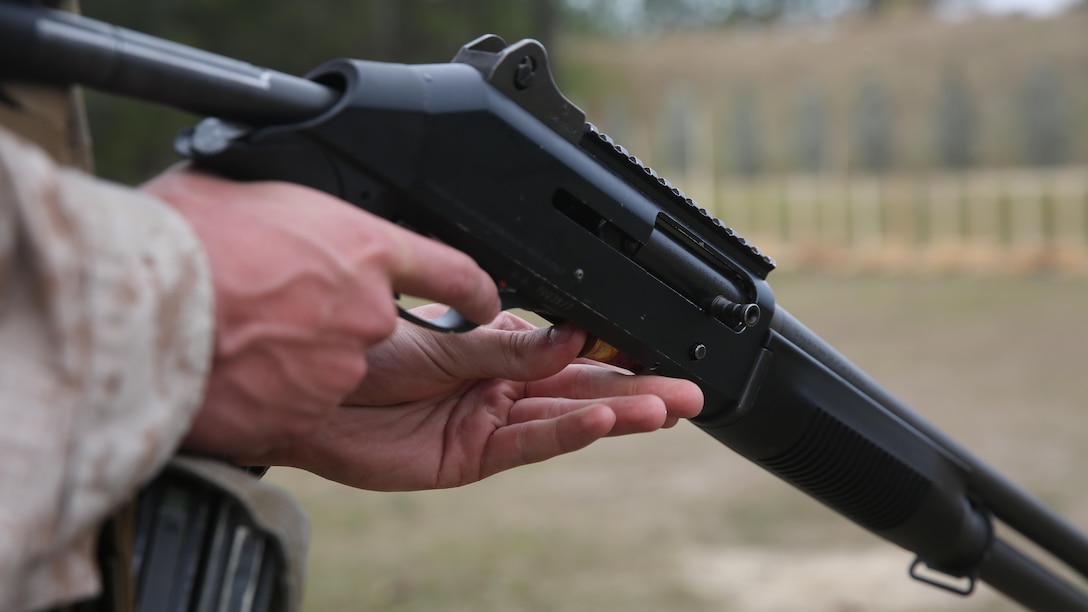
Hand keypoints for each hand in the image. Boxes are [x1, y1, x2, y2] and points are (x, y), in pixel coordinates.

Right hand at [142, 168, 499, 456]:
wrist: (140, 310)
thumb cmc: (182, 239)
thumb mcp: (253, 191)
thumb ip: (301, 213)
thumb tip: (297, 215)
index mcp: (364, 245)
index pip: (453, 271)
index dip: (472, 290)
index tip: (484, 301)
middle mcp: (368, 309)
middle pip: (376, 321)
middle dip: (334, 316)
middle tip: (277, 304)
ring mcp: (342, 367)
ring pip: (337, 365)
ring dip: (300, 355)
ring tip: (242, 335)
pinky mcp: (308, 414)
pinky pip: (301, 403)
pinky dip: (275, 392)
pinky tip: (235, 368)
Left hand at [242, 305, 704, 490]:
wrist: (302, 391)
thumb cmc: (360, 355)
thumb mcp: (441, 339)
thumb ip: (507, 345)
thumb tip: (570, 335)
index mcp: (493, 349)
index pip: (566, 348)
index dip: (611, 348)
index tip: (655, 344)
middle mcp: (497, 386)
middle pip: (580, 386)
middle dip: (636, 387)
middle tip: (690, 390)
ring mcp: (487, 423)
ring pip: (563, 417)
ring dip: (616, 413)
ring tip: (668, 409)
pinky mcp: (470, 457)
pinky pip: (527, 443)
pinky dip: (566, 434)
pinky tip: (602, 422)